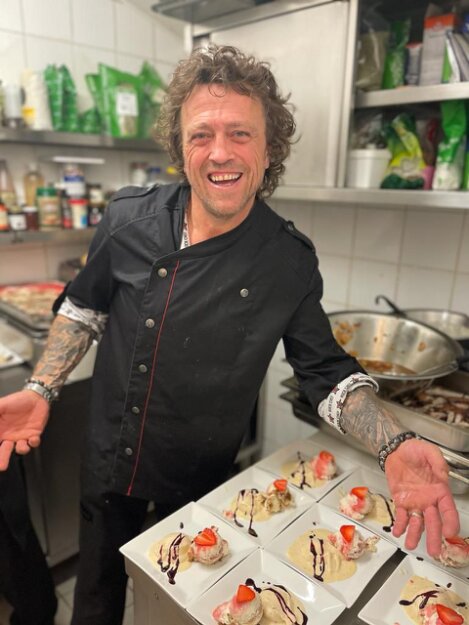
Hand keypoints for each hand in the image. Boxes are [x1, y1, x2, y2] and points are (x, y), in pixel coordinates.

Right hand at [0, 390, 49, 469]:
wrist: (36, 397)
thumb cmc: (17, 400)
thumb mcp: (2, 404)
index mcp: (0, 429)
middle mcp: (9, 436)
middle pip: (3, 451)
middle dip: (2, 459)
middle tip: (1, 467)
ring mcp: (22, 437)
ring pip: (20, 449)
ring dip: (21, 449)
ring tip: (21, 446)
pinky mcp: (33, 435)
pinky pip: (33, 443)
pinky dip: (34, 442)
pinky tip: (33, 438)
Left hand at [385, 438, 459, 556]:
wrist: (396, 449)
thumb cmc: (416, 450)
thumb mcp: (429, 451)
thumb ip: (438, 462)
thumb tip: (443, 476)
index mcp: (440, 490)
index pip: (448, 510)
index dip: (450, 522)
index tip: (449, 533)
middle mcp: (429, 500)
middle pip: (433, 522)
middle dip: (434, 537)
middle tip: (434, 552)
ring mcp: (414, 502)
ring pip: (417, 523)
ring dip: (415, 535)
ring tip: (411, 546)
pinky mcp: (400, 501)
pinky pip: (400, 516)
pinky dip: (399, 525)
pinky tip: (397, 533)